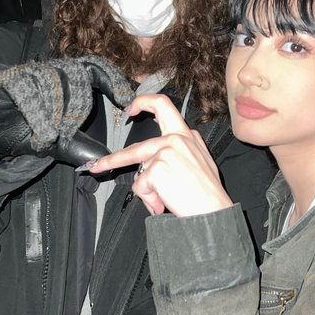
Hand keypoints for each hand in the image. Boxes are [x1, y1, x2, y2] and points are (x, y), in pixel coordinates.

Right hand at [0, 56, 133, 165]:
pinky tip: (43, 132)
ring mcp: (30, 73)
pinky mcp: (8, 81)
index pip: (98, 69)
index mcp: (69, 80)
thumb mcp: (57, 143)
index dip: (114, 81)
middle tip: (72, 128)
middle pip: (79, 74)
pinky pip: (27, 87)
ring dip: (59, 109)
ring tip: (54, 133)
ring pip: (55, 80)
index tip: (127, 101)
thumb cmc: (24, 129)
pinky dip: (39, 111)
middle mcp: (52, 71)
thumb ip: (81, 147)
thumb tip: (106, 159)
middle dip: (81, 104)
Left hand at [87, 94, 232, 216]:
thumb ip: (177, 153)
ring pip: (139, 172)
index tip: (130, 109)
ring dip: (146, 191)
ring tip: (158, 202)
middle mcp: (176, 138)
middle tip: (100, 165)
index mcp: (187, 134)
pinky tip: (164, 202)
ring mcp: (166, 151)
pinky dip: (149, 198)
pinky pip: (141, 186)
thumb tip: (149, 163)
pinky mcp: (157, 167)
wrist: (214, 211)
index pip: (162, 105)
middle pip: (137, 144)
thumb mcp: (199, 161)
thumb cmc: (208, 192)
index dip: (142, 103)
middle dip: (114, 159)